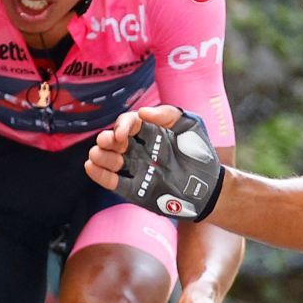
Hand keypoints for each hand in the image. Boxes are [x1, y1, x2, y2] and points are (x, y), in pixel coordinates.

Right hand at [86, 105, 221, 219]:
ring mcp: (136, 170)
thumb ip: (168, 114)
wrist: (210, 187)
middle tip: (108, 142)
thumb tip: (142, 113)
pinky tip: (91, 167)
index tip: (123, 133)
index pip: (129, 124)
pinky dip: (100, 175)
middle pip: (114, 142)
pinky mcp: (135, 190)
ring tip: (97, 155)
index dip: (122, 125)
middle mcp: (140, 150)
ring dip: (100, 156)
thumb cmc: (201, 154)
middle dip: (107, 140)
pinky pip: (113, 182)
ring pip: (110, 161)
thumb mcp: (190, 125)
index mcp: (150, 132)